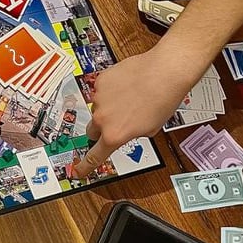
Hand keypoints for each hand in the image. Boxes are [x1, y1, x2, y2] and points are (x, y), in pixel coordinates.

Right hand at [69, 43, 199, 178]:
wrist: (165, 71)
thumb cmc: (162, 99)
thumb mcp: (150, 129)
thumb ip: (130, 134)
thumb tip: (126, 131)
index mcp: (114, 135)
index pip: (94, 157)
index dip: (84, 166)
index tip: (77, 171)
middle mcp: (103, 118)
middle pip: (92, 130)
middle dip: (102, 128)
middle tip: (117, 121)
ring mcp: (99, 99)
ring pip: (98, 108)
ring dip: (109, 106)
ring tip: (130, 97)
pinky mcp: (100, 81)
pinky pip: (101, 90)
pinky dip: (111, 89)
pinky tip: (126, 86)